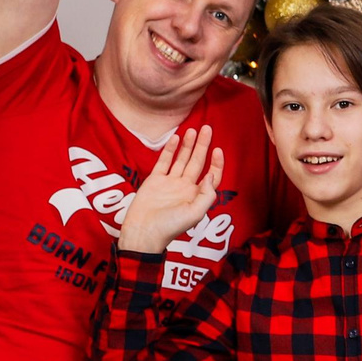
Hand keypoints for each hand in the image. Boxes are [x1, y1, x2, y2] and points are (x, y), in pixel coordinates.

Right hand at [115, 126, 220, 256]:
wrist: (144, 232)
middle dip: (203, 145)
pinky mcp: (155, 180)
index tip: (217, 149)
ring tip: (193, 130)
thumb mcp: (195, 214)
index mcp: (197, 195)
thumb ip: (206, 195)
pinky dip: (170, 150)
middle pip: (197, 162)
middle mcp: (185, 187)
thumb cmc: (170, 227)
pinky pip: (164, 162)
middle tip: (207, 128)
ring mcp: (170, 182)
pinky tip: (176, 138)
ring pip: (181, 159)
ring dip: (188, 145)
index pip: (212, 175)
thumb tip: (210, 174)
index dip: (217, 163)